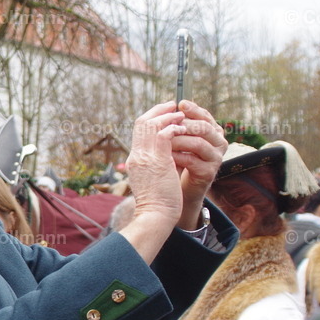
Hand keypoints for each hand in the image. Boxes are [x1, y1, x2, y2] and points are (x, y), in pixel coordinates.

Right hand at [125, 103, 188, 228]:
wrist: (155, 215)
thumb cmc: (158, 202)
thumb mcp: (154, 177)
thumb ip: (158, 163)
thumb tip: (171, 153)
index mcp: (135, 159)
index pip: (138, 131)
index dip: (152, 118)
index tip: (165, 114)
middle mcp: (137, 155)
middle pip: (142, 122)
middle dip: (159, 111)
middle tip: (173, 105)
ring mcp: (145, 156)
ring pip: (153, 124)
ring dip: (168, 116)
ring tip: (181, 114)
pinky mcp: (158, 159)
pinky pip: (165, 133)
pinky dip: (174, 127)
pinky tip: (184, 127)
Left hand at [171, 101, 226, 228]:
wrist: (181, 188)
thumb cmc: (179, 159)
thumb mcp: (180, 139)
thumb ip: (179, 124)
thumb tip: (169, 104)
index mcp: (213, 132)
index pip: (205, 116)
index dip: (194, 109)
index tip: (180, 104)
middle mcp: (219, 143)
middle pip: (204, 128)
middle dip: (184, 124)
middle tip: (168, 124)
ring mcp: (216, 158)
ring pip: (198, 143)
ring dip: (178, 140)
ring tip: (163, 140)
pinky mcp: (209, 173)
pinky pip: (192, 160)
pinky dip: (177, 156)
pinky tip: (166, 155)